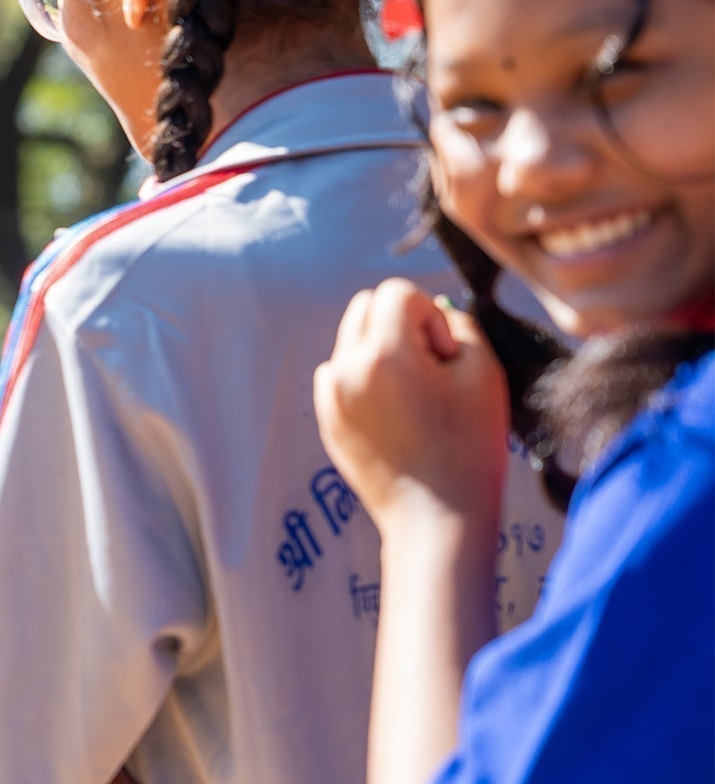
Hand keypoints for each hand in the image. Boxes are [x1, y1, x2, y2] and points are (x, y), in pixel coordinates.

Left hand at [313, 279, 511, 536]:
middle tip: (432, 369)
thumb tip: (438, 311)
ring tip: (416, 395)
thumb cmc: (469, 448)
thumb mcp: (484, 374)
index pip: (396, 292)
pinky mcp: (327, 419)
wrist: (436, 519)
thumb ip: (461, 326)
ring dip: (382, 351)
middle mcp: (345, 369)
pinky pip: (340, 376)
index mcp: (382, 354)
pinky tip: (398, 415)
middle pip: (366, 308)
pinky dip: (366, 380)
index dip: (430, 315)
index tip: (445, 356)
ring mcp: (330, 396)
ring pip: (351, 341)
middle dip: (401, 324)